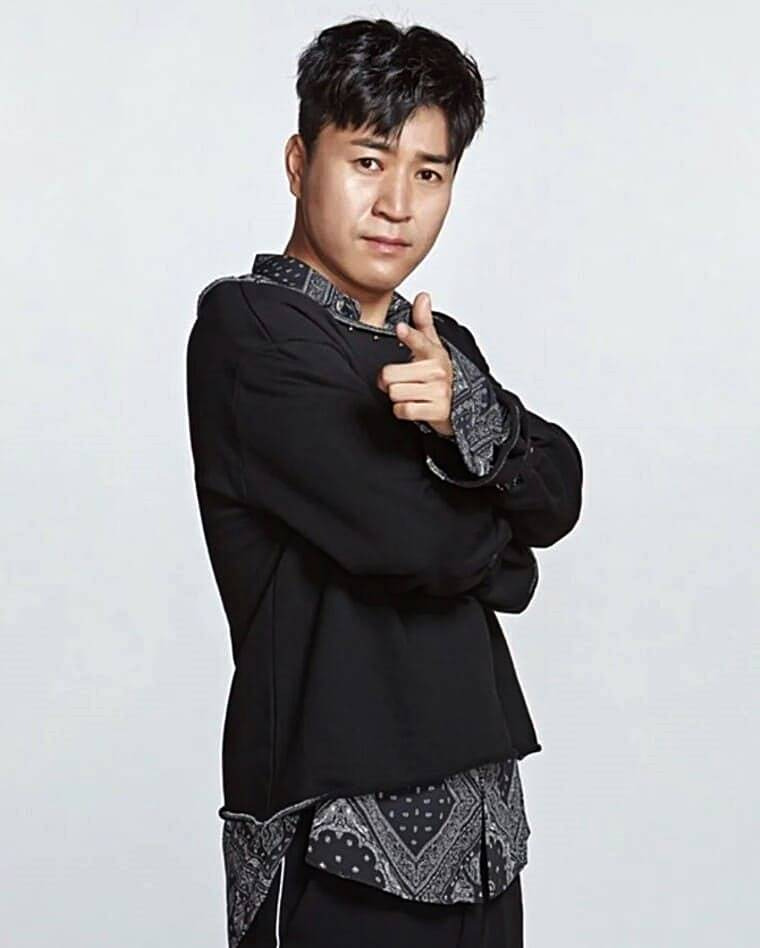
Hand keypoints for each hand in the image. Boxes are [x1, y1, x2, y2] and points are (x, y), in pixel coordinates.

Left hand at [376, 291, 454, 436]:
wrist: (460, 405)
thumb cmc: (439, 375)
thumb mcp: (433, 347)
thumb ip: (423, 322)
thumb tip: (423, 297)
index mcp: (434, 353)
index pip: (420, 341)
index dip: (409, 335)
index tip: (400, 328)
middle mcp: (437, 371)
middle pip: (390, 375)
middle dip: (390, 381)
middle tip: (401, 380)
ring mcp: (438, 391)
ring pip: (395, 393)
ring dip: (398, 397)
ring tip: (411, 393)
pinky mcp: (436, 410)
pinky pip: (403, 410)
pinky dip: (403, 411)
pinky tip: (414, 405)